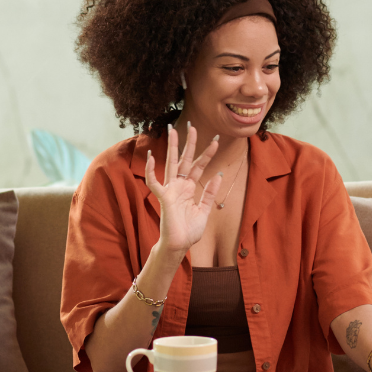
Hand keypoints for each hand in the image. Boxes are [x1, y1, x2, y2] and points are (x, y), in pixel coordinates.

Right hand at [143, 123, 223, 253]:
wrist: (179, 246)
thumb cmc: (189, 231)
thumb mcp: (204, 210)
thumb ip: (210, 193)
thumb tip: (219, 174)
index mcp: (189, 188)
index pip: (199, 166)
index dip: (207, 154)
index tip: (216, 141)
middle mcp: (179, 186)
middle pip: (184, 160)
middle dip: (189, 143)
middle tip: (193, 126)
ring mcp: (170, 190)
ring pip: (170, 164)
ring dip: (171, 147)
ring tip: (172, 130)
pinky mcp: (163, 198)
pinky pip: (154, 182)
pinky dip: (151, 170)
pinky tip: (151, 157)